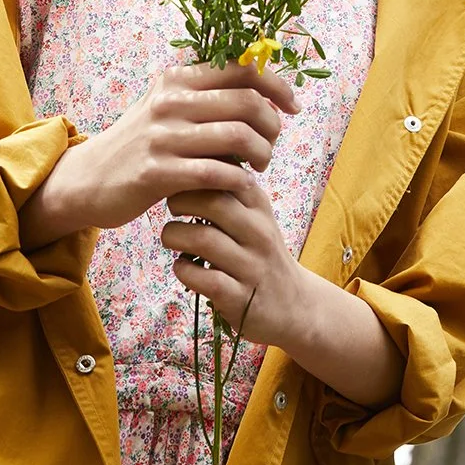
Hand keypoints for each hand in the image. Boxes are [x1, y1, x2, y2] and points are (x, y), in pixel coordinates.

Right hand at [19, 60, 299, 248]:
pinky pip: (217, 173)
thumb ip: (205, 96)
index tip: (293, 106)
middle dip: (272, 124)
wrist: (89, 178)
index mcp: (177, 78)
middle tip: (271, 144)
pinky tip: (241, 186)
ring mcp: (162, 136)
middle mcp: (170, 100)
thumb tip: (261, 92)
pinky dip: (239, 180)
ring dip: (261, 154)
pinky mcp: (157, 172)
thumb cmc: (140, 143)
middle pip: (247, 101)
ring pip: (238, 137)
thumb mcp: (167, 106)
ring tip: (258, 166)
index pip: (242, 68)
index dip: (277, 84)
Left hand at [160, 182, 307, 349]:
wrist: (294, 305)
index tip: (181, 177)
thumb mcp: (255, 216)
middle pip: (213, 202)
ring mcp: (251, 266)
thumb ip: (229, 191)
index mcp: (260, 206)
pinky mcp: (240, 298)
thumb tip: (191, 160)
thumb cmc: (261, 252)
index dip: (195, 172)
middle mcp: (259, 232)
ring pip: (203, 239)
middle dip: (180, 201)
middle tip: (171, 206)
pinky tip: (181, 266)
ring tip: (170, 237)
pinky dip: (183, 269)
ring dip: (174, 236)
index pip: (226, 175)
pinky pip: (203, 278)